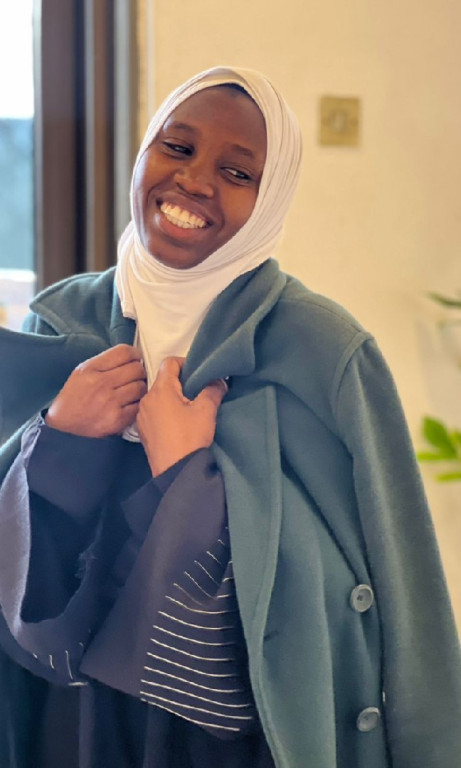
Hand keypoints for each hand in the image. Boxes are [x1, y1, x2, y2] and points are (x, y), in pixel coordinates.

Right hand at [45, 344, 146, 437]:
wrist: (63, 423)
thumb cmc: (76, 395)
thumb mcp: (83, 371)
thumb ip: (106, 362)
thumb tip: (133, 357)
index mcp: (91, 368)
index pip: (125, 352)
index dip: (135, 354)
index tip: (135, 359)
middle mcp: (101, 384)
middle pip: (136, 369)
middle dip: (138, 372)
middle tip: (134, 376)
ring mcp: (110, 402)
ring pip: (141, 387)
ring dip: (140, 388)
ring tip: (132, 391)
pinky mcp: (117, 419)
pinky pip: (138, 406)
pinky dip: (136, 404)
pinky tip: (129, 404)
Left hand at [137, 356, 226, 476]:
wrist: (175, 471)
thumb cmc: (190, 437)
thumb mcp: (206, 410)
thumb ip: (213, 389)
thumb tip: (218, 380)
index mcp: (161, 390)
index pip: (168, 363)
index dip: (185, 362)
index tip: (199, 372)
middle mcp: (146, 399)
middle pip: (162, 380)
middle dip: (181, 381)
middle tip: (198, 390)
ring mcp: (142, 415)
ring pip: (157, 396)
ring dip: (172, 397)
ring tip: (189, 407)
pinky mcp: (142, 430)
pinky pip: (153, 412)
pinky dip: (165, 410)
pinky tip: (178, 422)